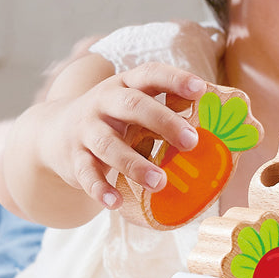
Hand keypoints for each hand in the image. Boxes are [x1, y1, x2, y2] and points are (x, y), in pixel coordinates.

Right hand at [41, 62, 206, 209]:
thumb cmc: (113, 120)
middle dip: (164, 122)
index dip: (175, 79)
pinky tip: (114, 203)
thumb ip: (166, 111)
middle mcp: (104, 102)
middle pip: (134, 106)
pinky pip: (86, 174)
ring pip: (109, 145)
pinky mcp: (74, 158)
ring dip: (135, 164)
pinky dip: (100, 189)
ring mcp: (87, 130)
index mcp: (126, 85)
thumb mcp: (134, 107)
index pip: (151, 74)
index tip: (200, 89)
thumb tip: (223, 125)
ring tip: (159, 182)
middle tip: (192, 141)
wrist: (54, 133)